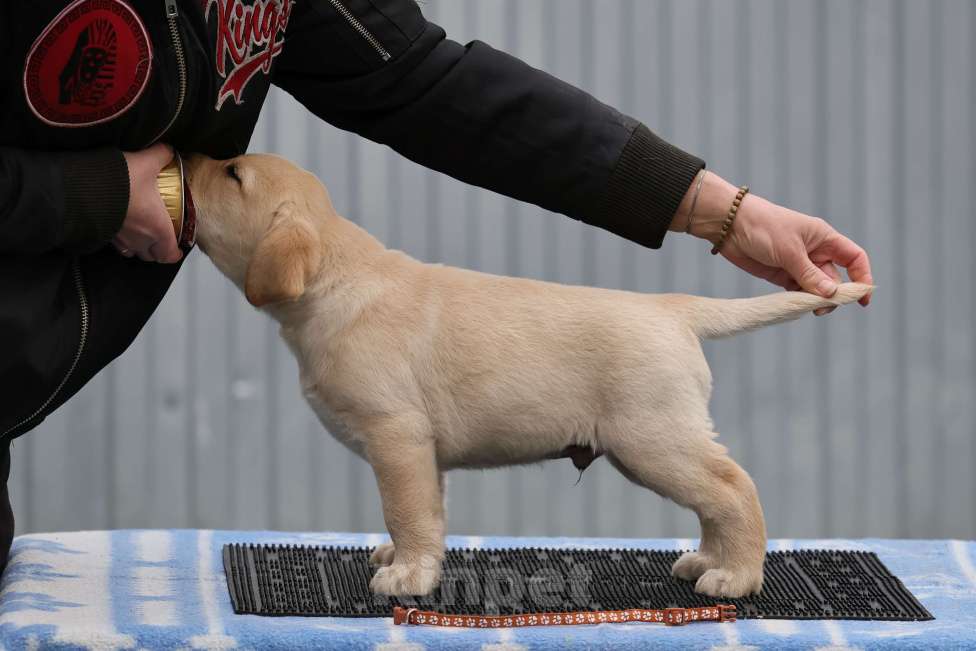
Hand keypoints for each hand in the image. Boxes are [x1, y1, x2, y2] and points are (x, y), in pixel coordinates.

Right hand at [112, 143, 181, 262]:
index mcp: (158, 228)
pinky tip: (121, 228)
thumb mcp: (147, 162)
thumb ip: (161, 156)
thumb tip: (169, 150)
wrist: (83, 188)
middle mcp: (140, 239)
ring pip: (132, 252)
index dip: (175, 253)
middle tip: (161, 240)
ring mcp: (120, 239)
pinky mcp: (103, 235)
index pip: (169, 254)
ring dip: (139, 247)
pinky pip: (115, 245)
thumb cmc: (123, 181)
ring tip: (142, 236)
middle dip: (157, 251)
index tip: (178, 249)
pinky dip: (121, 241)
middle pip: (151, 256)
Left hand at [672, 171, 872, 313]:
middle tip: (821, 308)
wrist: (729, 225)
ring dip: (815, 300)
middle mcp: (815, 252)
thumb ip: (809, 275)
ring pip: (816, 288)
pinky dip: (800, 300)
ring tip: (807, 308)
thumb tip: (831, 295)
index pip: (853, 258)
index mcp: (824, 238)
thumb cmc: (763, 227)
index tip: (862, 298)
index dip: (862, 277)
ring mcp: (798, 264)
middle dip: (833, 295)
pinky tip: (797, 307)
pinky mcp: (781, 274)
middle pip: (835, 278)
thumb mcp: (789, 251)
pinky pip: (798, 291)